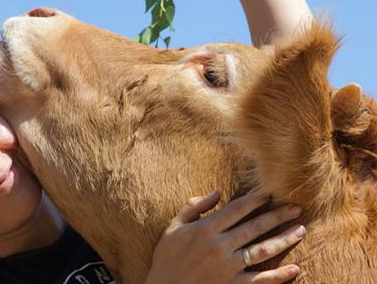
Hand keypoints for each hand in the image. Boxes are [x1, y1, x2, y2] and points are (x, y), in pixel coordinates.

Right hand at [144, 190, 304, 283]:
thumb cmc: (166, 258)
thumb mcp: (173, 227)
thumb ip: (193, 207)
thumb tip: (217, 193)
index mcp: (205, 229)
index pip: (237, 209)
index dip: (255, 200)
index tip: (270, 193)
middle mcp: (220, 246)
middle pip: (255, 227)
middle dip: (278, 215)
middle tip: (296, 208)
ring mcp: (228, 267)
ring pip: (263, 250)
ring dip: (284, 239)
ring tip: (301, 230)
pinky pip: (261, 280)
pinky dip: (279, 276)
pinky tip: (295, 269)